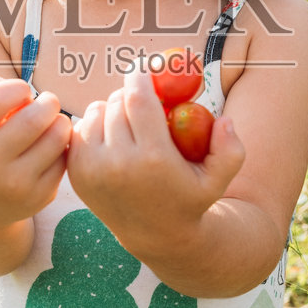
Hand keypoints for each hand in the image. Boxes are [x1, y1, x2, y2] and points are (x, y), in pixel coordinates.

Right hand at [0, 73, 70, 228]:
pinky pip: (64, 158)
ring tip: (51, 122)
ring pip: (56, 137)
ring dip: (60, 121)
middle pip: (33, 119)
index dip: (16, 88)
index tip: (22, 92)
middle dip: (48, 102)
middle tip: (47, 103)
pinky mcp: (40, 197)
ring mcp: (15, 185)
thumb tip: (21, 89)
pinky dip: (62, 146)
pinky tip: (50, 147)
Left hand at [66, 64, 245, 255]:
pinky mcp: (76, 173)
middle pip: (117, 102)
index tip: (146, 71)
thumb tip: (223, 120)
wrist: (156, 236)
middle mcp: (118, 164)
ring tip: (129, 123)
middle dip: (131, 94)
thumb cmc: (191, 199)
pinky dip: (95, 125)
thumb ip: (231, 149)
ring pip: (96, 112)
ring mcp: (92, 169)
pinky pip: (80, 129)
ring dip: (112, 109)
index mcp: (153, 159)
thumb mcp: (219, 178)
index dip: (141, 76)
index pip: (137, 98)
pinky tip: (112, 137)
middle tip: (144, 100)